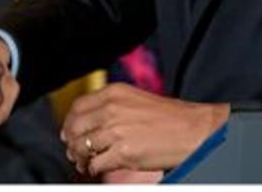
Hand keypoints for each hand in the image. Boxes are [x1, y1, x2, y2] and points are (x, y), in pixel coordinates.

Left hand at [61, 83, 227, 176]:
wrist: (193, 131)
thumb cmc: (171, 118)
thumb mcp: (136, 100)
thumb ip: (113, 106)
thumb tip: (91, 121)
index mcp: (114, 93)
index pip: (78, 106)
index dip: (69, 122)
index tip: (68, 131)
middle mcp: (112, 109)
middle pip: (76, 127)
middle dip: (71, 142)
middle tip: (74, 151)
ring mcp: (116, 131)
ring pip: (82, 147)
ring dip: (80, 158)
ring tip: (85, 162)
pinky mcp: (123, 153)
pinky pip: (96, 163)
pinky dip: (93, 169)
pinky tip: (97, 169)